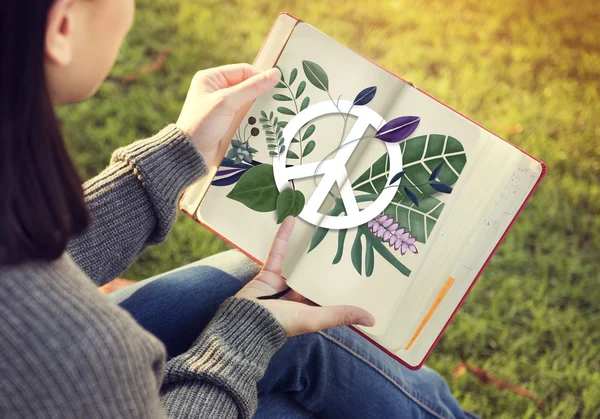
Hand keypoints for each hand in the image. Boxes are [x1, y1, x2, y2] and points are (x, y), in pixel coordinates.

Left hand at [176, 63, 279, 163]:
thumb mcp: (227, 102)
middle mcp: (216, 89)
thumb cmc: (202, 124)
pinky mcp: (227, 121)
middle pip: (246, 85)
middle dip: (260, 92)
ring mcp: (222, 106)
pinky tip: (263, 121)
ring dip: (258, 106)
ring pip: (248, 101)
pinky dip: (254, 117)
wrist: (191, 154)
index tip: (277, 83)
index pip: (242, 70)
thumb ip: (251, 88)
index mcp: (211, 78)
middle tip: (278, 97)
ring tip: (273, 110)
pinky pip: (246, 114)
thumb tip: (275, 74)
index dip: (260, 75)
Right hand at [236, 217, 375, 336]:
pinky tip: (292, 220)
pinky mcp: (268, 272)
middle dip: (326, 262)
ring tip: (321, 229)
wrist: (245, 321)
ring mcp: (282, 283)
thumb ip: (341, 315)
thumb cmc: (282, 323)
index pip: (329, 294)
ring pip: (298, 262)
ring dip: (307, 247)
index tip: (358, 269)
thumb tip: (372, 319)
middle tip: (343, 241)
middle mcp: (297, 296)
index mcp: (310, 309)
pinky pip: (278, 252)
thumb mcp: (315, 318)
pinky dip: (284, 237)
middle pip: (314, 276)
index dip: (341, 284)